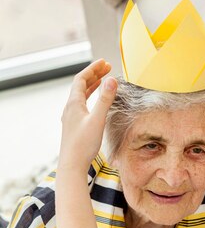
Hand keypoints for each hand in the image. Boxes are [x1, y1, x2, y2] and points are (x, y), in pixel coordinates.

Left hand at [58, 59, 117, 173]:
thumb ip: (105, 100)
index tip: (104, 62)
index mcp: (74, 104)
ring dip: (92, 86)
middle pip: (81, 85)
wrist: (72, 165)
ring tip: (102, 81)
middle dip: (94, 75)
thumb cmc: (83, 145)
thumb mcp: (97, 120)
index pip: (81, 79)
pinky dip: (89, 98)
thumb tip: (112, 80)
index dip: (93, 69)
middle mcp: (70, 108)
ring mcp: (71, 117)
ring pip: (81, 96)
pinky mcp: (74, 126)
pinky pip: (81, 106)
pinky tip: (95, 103)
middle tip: (107, 68)